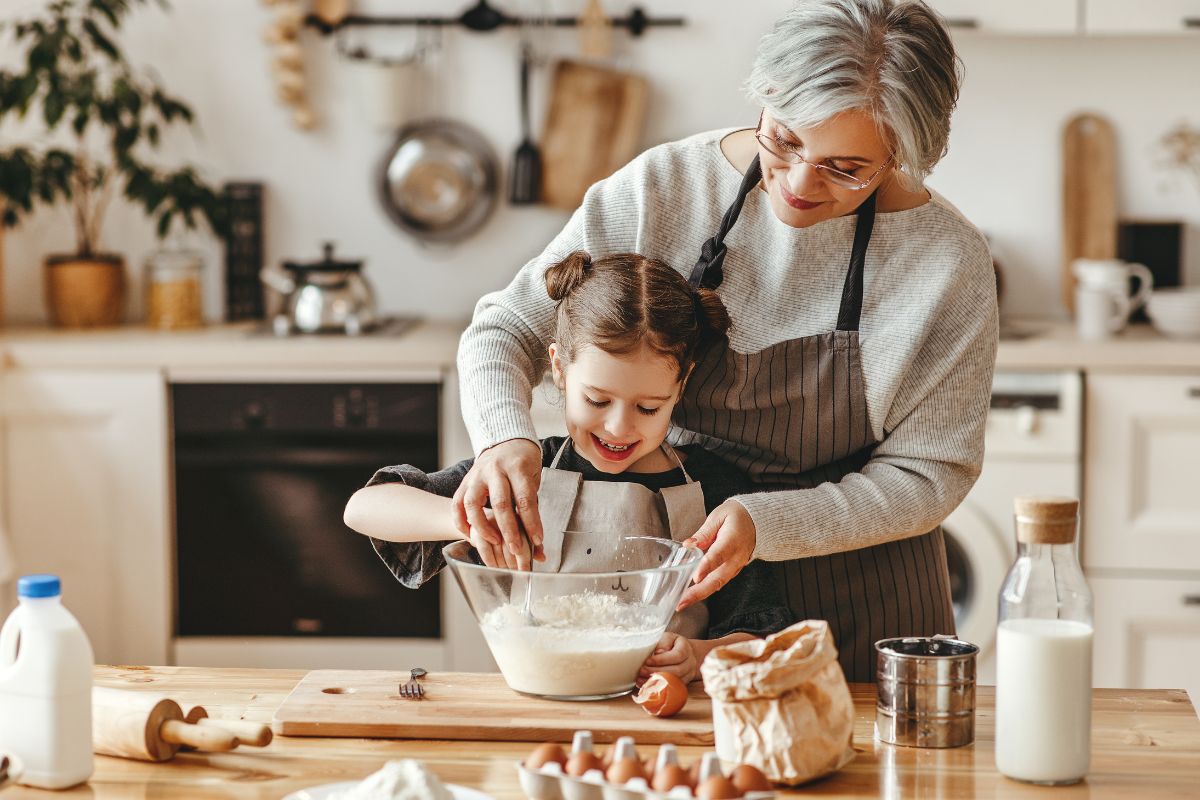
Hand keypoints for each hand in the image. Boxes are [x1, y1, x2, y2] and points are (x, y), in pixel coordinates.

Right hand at [452, 438, 544, 569]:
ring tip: (493, 542)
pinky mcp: (465, 480)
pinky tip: (470, 535)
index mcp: (517, 468)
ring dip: (482, 527)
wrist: (507, 441)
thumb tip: (539, 546)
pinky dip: (461, 521)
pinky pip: (457, 503)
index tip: (537, 541)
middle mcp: (495, 470)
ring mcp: (477, 474)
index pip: (524, 498)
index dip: (531, 522)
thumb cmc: (523, 464)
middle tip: (516, 550)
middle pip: (500, 503)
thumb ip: (532, 508)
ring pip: (472, 503)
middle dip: (508, 531)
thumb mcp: (533, 480)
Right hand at [468, 510, 535, 568]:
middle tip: (517, 572)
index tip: (525, 570)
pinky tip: (495, 566)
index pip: (525, 539)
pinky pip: (485, 551)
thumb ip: (533, 547)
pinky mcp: (477, 529)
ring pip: (498, 549)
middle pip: (511, 545)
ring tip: (507, 570)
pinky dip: (491, 562)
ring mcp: (490, 522)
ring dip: (503, 564)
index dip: (525, 557)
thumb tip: (542, 558)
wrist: (480, 520)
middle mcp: (505, 516)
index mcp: (520, 516)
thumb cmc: (504, 529)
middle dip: (514, 563)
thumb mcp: (521, 534)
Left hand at [637, 632, 699, 685]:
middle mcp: (690, 662)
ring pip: (675, 681)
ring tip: (642, 678)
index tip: (648, 660)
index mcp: (686, 648)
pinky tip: (647, 684)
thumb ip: (663, 643)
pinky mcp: (684, 683)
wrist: (685, 653)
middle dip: (658, 672)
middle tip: (642, 671)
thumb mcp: (668, 638)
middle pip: (677, 670)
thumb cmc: (672, 644)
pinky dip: (659, 687)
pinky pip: (673, 688)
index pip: (677, 655)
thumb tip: (658, 652)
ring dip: (658, 681)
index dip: (662, 660)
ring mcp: (689, 674)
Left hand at [676, 499, 755, 609]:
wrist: (757, 522)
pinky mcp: (732, 571)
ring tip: (682, 603)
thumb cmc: (737, 516)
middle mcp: (735, 558)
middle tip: (682, 602)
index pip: (719, 555)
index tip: (696, 577)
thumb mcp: (720, 515)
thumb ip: (704, 531)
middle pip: (718, 578)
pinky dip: (705, 591)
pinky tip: (690, 596)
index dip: (707, 567)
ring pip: (718, 584)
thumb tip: (689, 544)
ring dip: (700, 595)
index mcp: (732, 540)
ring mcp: (735, 567)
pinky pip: (719, 583)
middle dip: (699, 592)